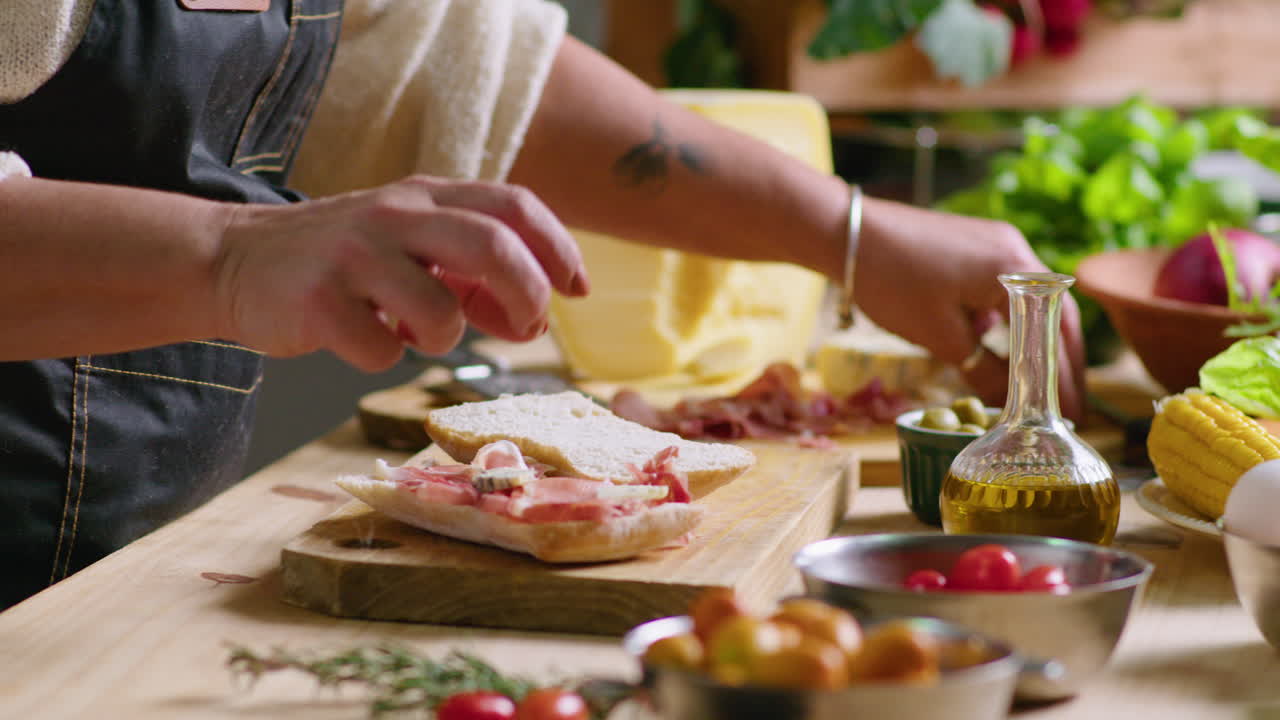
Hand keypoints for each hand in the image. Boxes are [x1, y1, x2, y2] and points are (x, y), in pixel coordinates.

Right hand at [213, 176, 588, 370]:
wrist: (232, 260)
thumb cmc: (342, 260)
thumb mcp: (410, 246)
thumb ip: (473, 274)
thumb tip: (533, 319)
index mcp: (424, 196)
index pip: (513, 205)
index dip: (558, 247)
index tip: (578, 289)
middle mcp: (393, 215)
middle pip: (493, 246)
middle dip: (527, 294)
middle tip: (530, 327)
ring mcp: (353, 256)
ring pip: (440, 311)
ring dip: (445, 337)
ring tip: (417, 333)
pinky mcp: (316, 301)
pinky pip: (380, 351)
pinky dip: (385, 358)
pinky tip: (364, 339)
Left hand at [855, 199, 1086, 423]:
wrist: (846, 233)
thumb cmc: (893, 284)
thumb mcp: (941, 338)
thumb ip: (984, 371)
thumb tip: (1010, 404)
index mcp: (1017, 271)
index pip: (1059, 332)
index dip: (1066, 377)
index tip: (1071, 414)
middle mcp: (1016, 249)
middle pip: (1053, 314)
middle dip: (1057, 362)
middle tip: (1062, 406)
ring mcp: (995, 242)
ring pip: (1027, 302)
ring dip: (1031, 341)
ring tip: (1032, 384)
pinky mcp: (973, 243)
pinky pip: (1002, 288)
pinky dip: (1005, 320)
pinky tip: (995, 347)